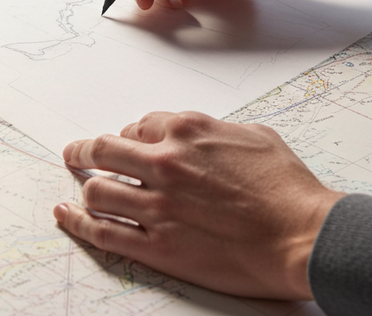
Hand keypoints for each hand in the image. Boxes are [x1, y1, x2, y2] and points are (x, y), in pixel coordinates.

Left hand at [53, 111, 344, 299]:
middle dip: (84, 150)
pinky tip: (66, 216)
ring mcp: (157, 205)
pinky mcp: (158, 245)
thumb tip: (198, 132)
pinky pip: (104, 232)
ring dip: (86, 188)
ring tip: (81, 190)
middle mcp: (165, 162)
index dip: (130, 134)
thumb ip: (215, 129)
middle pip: (104, 149)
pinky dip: (78, 223)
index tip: (126, 142)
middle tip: (74, 153)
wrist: (305, 235)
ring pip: (97, 190)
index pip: (138, 125)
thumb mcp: (254, 136)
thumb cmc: (288, 188)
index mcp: (186, 131)